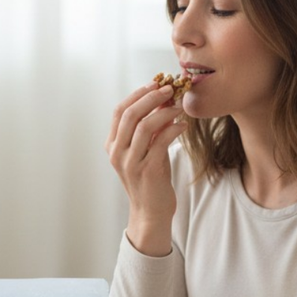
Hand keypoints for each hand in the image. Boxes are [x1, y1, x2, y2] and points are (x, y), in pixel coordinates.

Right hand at [105, 82, 187, 254]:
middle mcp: (117, 152)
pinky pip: (160, 142)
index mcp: (113, 145)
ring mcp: (130, 162)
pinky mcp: (147, 171)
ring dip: (164, 112)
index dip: (138, 94)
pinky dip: (173, 129)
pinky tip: (183, 126)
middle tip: (170, 89)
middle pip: (130, 114)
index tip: (156, 84)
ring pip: (144, 126)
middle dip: (151, 97)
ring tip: (179, 107)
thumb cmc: (150, 179)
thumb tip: (164, 100)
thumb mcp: (147, 150)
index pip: (120, 111)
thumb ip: (151, 128)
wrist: (151, 212)